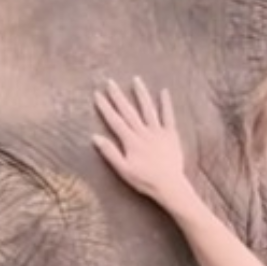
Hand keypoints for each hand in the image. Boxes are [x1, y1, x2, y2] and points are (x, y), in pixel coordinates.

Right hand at [92, 77, 194, 210]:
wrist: (170, 186)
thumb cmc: (145, 181)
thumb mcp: (123, 170)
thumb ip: (110, 153)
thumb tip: (95, 137)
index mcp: (130, 141)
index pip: (115, 120)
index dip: (105, 107)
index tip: (97, 94)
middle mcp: (143, 132)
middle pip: (128, 111)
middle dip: (118, 96)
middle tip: (110, 81)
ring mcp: (158, 132)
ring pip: (148, 109)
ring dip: (141, 94)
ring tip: (136, 79)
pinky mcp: (171, 135)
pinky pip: (169, 116)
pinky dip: (166, 104)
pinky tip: (164, 91)